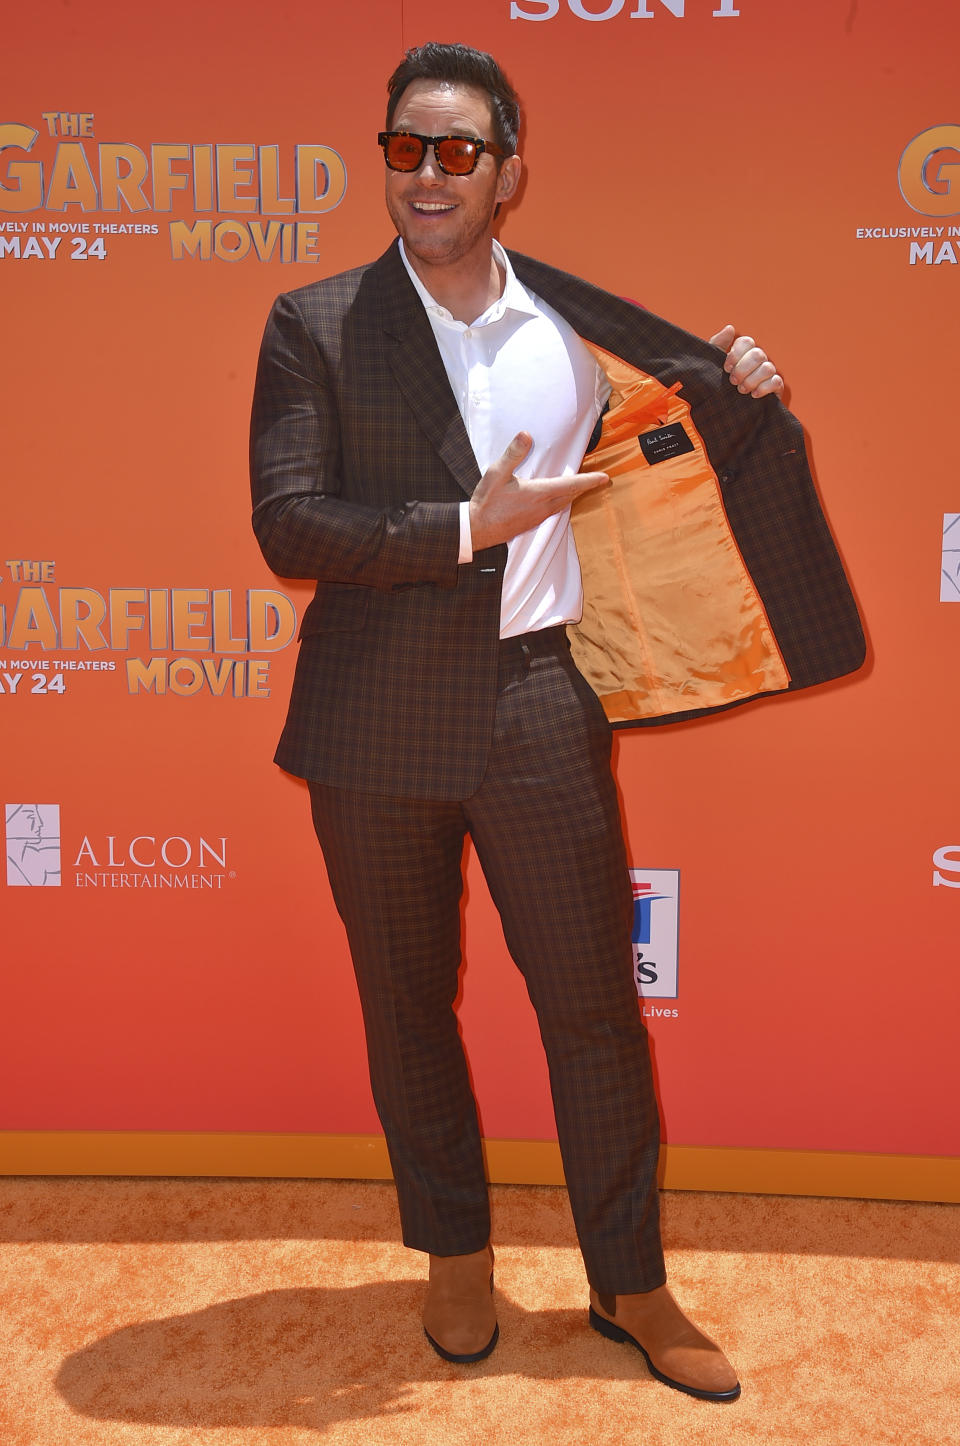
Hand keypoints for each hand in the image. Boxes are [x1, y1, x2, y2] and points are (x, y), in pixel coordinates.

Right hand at [469, 433, 609, 551]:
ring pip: (564, 504)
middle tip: (599, 480)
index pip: (571, 484)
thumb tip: (526, 434)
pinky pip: (554, 510)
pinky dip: (562, 502)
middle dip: (586, 487)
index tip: (605, 477)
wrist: (477, 529)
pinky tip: (558, 499)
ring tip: (581, 486)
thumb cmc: (486, 501)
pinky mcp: (532, 522)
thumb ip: (513, 453)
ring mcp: (538, 517)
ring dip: (574, 494)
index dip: (589, 480)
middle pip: (571, 495)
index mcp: (538, 492)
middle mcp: (543, 507)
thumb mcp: (497, 473)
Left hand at [709, 324, 783, 397]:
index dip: (736, 354)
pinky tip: (753, 395)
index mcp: (743, 352)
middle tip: (733, 381)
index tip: (726, 368)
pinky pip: (776, 381)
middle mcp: (758, 359)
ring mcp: (768, 372)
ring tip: (741, 390)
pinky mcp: (776, 387)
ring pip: (767, 368)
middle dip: (743, 369)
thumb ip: (717, 344)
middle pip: (757, 354)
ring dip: (752, 380)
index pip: (746, 342)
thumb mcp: (712, 364)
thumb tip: (730, 328)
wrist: (723, 410)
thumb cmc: (717, 383)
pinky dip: (764, 388)